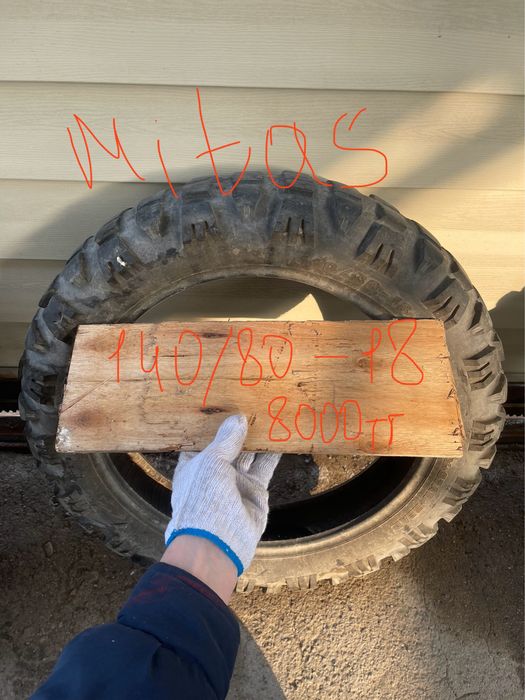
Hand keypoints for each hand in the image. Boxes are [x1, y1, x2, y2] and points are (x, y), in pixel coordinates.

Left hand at [164, 414, 280, 576]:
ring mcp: (235, 481)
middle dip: (236, 425)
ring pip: (248, 452)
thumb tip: (238, 419)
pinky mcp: (255, 490)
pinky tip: (280, 435)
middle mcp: (214, 471)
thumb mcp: (210, 462)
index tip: (219, 400)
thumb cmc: (202, 500)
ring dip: (257, 436)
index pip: (200, 438)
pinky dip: (273, 452)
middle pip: (227, 443)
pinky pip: (265, 466)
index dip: (209, 421)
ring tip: (267, 412)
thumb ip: (226, 440)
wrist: (218, 542)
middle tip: (249, 400)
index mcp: (193, 465)